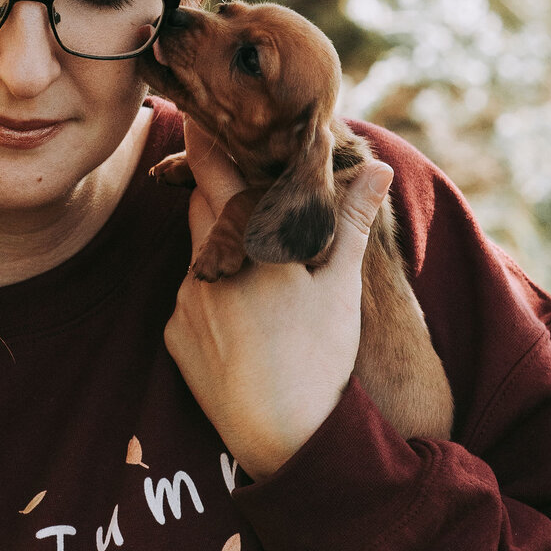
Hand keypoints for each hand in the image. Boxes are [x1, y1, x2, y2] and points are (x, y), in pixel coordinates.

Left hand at [162, 120, 394, 478]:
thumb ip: (351, 219)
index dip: (204, 138)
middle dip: (219, 191)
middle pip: (202, 206)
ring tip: (260, 266)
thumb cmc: (320, 357)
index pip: (213, 171)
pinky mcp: (173, 335)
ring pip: (198, 251)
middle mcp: (207, 264)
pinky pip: (190, 295)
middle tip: (242, 182)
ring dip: (221, 244)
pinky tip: (245, 318)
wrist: (285, 437)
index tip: (200, 112)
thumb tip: (377, 167)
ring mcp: (185, 299)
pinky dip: (212, 291)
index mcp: (249, 244)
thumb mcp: (342, 285)